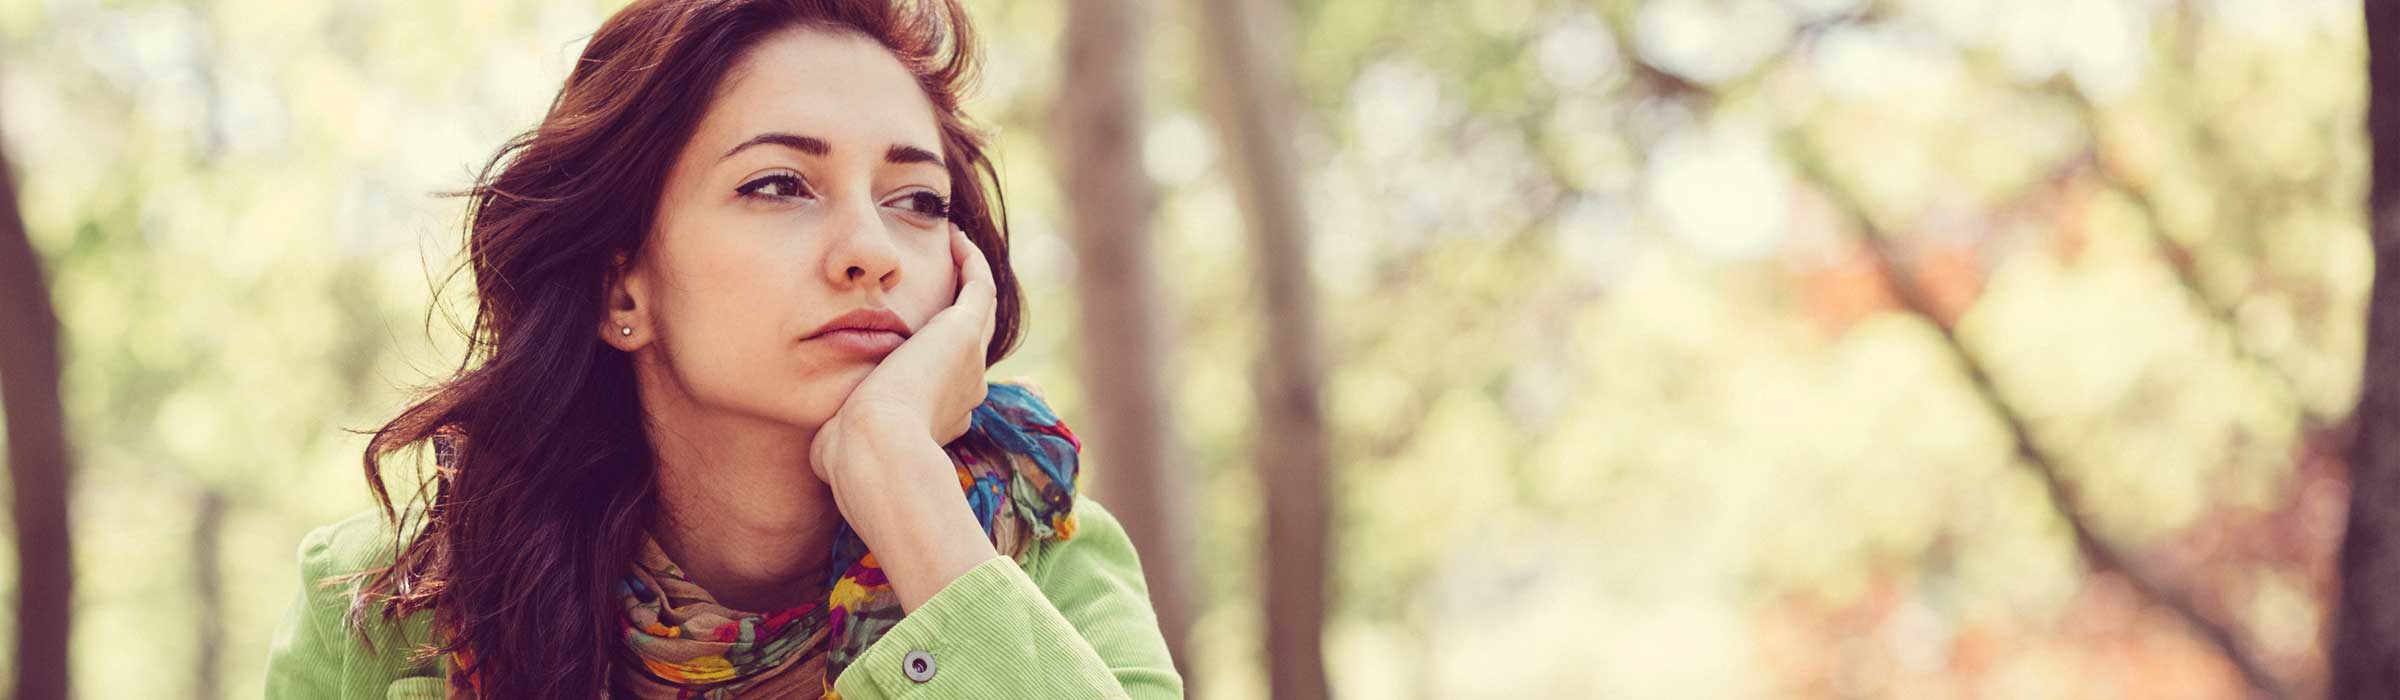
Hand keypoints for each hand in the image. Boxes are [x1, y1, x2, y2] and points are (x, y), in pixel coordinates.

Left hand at [805, 225, 1002, 611]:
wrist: (876, 446)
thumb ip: (840, 438)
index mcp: (942, 417)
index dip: (931, 358)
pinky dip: (969, 261)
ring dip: (969, 277)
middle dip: (956, 311)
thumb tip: (825, 444)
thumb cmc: (852, 457)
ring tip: (954, 248)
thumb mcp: (845, 447)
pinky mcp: (965, 330)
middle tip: (942, 279)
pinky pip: (979, 284)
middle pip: (969, 342)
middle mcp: (966, 388)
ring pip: (980, 308)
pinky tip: (952, 237)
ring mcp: (972, 359)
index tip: (909, 337)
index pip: (945, 382)